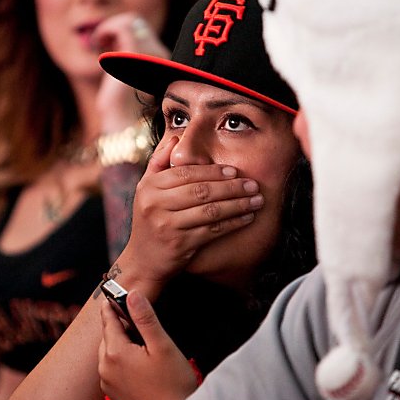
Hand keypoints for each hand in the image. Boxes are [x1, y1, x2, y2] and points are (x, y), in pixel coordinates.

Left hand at [93, 13, 169, 132]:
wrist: (124, 129)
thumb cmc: (122, 112)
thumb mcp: (126, 81)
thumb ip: (127, 61)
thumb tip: (110, 41)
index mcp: (163, 62)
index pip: (144, 32)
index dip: (122, 33)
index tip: (106, 46)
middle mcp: (162, 55)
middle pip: (138, 23)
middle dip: (115, 28)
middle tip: (100, 44)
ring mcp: (151, 55)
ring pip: (131, 21)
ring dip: (109, 27)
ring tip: (98, 42)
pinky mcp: (135, 56)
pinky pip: (123, 27)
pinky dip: (106, 29)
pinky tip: (97, 42)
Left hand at [99, 290, 198, 399]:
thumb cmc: (174, 385)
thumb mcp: (162, 345)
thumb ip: (145, 318)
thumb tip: (132, 294)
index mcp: (115, 353)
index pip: (108, 321)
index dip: (112, 306)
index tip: (112, 295)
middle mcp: (106, 370)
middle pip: (107, 338)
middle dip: (117, 326)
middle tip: (132, 317)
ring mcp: (109, 386)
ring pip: (109, 356)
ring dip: (119, 345)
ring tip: (138, 341)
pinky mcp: (115, 398)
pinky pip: (112, 372)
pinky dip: (121, 363)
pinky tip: (139, 364)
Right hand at [117, 136, 263, 285]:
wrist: (143, 260)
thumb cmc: (149, 220)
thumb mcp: (145, 189)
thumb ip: (159, 162)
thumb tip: (176, 138)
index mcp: (150, 187)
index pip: (187, 172)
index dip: (214, 171)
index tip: (235, 170)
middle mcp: (156, 205)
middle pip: (201, 190)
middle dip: (231, 187)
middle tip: (253, 184)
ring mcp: (168, 226)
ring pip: (211, 211)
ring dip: (238, 204)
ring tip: (256, 200)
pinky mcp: (181, 244)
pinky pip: (213, 230)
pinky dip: (233, 223)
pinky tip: (247, 218)